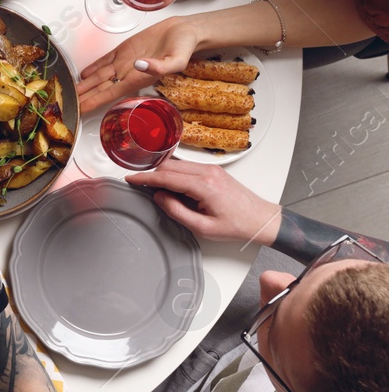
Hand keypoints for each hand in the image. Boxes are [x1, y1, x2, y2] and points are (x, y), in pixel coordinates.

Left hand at [77, 14, 202, 113]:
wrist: (185, 31)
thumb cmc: (183, 47)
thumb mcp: (177, 60)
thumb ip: (160, 66)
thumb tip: (140, 66)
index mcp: (137, 79)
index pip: (109, 95)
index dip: (93, 102)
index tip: (79, 110)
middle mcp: (128, 73)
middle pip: (99, 88)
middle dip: (83, 97)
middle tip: (65, 104)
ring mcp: (124, 62)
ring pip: (98, 76)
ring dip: (84, 84)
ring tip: (68, 91)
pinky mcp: (123, 50)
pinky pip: (104, 61)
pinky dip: (93, 67)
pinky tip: (83, 74)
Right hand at [125, 159, 281, 246]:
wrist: (261, 219)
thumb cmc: (236, 225)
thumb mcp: (202, 227)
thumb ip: (176, 211)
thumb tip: (159, 197)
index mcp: (204, 186)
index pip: (165, 177)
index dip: (144, 178)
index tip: (130, 179)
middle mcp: (207, 172)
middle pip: (168, 166)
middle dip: (153, 176)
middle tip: (143, 189)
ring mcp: (211, 169)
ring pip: (176, 164)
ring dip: (164, 174)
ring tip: (159, 191)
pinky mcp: (214, 170)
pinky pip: (186, 166)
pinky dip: (175, 174)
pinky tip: (174, 187)